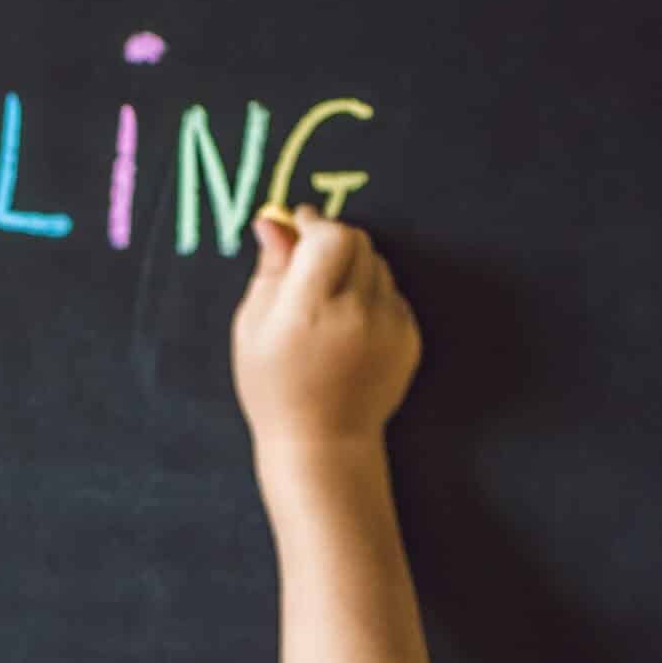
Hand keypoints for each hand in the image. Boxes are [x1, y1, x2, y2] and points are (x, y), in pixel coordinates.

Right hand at [231, 207, 419, 452]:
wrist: (323, 441)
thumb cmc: (274, 386)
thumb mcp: (252, 327)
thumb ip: (270, 269)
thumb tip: (274, 221)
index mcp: (309, 310)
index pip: (329, 237)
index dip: (314, 224)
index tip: (299, 225)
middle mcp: (355, 314)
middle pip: (358, 242)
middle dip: (333, 240)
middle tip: (310, 258)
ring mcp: (389, 327)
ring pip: (378, 265)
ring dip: (353, 268)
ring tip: (328, 302)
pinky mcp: (409, 338)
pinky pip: (392, 294)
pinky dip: (371, 297)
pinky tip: (349, 328)